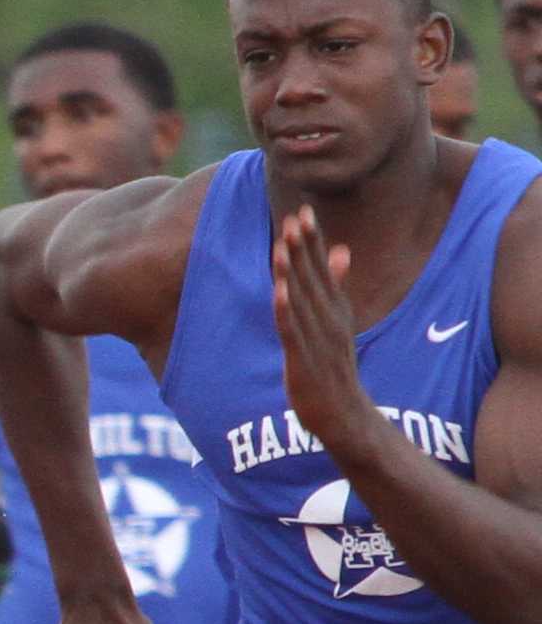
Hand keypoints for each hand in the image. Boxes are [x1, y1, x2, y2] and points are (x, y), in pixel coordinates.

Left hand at [272, 203, 386, 467]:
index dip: (312, 241)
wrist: (345, 413)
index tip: (304, 210)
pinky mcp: (303, 360)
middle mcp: (328, 319)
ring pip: (301, 300)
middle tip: (295, 215)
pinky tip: (278, 292)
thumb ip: (336, 285)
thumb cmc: (335, 365)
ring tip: (284, 244)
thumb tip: (341, 250)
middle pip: (312, 278)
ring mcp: (317, 339)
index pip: (321, 269)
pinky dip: (285, 311)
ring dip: (293, 272)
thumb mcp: (338, 321)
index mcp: (334, 309)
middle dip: (303, 247)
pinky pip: (292, 331)